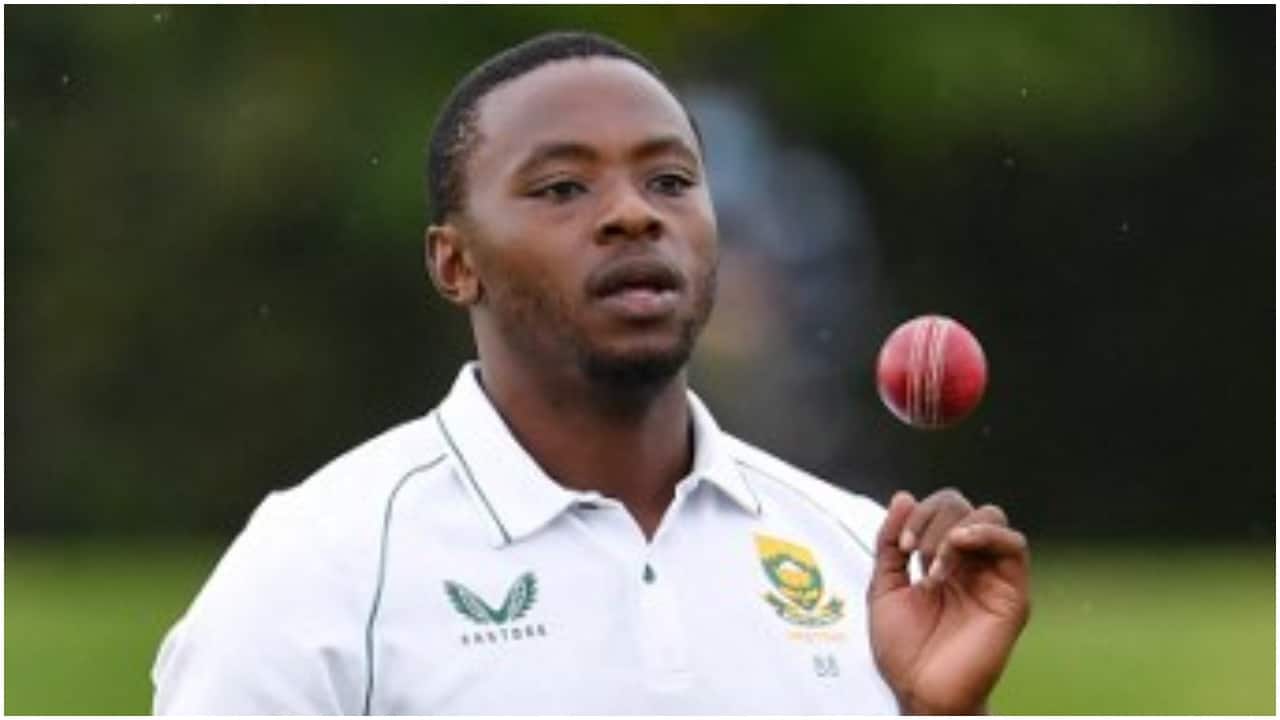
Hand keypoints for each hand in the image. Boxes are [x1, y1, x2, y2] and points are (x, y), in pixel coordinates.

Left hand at [868, 491, 1030, 714]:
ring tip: (932, 564)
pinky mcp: (1012, 594)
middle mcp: (971, 565)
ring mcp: (993, 577)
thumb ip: (889, 544)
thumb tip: (903, 496)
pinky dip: (986, 534)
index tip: (899, 548)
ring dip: (953, 529)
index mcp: (942, 562)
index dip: (918, 515)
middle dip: (931, 520)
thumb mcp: (883, 588)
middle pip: (964, 506)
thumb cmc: (903, 651)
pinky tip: (958, 547)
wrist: (920, 692)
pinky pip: (1015, 545)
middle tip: (913, 555)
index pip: (942, 509)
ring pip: (990, 517)